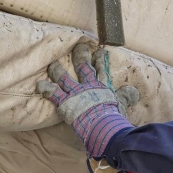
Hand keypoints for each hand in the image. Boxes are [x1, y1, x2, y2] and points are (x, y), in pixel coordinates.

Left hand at [38, 43, 137, 157]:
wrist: (103, 126)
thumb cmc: (114, 117)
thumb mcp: (122, 104)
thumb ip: (126, 96)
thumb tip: (134, 92)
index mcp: (102, 87)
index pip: (101, 70)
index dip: (100, 60)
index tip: (99, 51)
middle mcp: (88, 87)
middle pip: (82, 67)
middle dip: (80, 55)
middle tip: (78, 46)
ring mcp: (75, 93)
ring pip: (64, 78)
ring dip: (57, 71)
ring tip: (51, 64)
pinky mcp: (66, 102)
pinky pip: (53, 94)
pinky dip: (46, 89)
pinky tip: (39, 85)